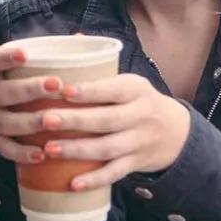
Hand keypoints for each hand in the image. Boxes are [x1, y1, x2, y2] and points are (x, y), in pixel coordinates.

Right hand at [0, 46, 64, 160]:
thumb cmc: (0, 83)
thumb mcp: (4, 66)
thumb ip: (36, 54)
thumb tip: (80, 37)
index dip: (6, 57)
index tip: (25, 53)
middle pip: (4, 92)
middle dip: (30, 89)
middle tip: (55, 84)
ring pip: (7, 122)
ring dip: (30, 122)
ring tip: (53, 120)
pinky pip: (6, 149)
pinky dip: (23, 153)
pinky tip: (41, 154)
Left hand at [39, 74, 191, 190]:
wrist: (176, 132)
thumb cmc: (138, 101)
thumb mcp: (128, 81)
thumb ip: (101, 67)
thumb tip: (74, 37)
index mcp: (135, 89)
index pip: (112, 89)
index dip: (89, 90)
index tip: (63, 90)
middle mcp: (140, 115)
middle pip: (106, 119)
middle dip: (75, 121)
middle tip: (45, 120)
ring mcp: (139, 141)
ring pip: (108, 147)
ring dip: (77, 149)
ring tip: (49, 149)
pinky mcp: (136, 163)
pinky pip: (115, 173)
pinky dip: (94, 179)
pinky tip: (73, 183)